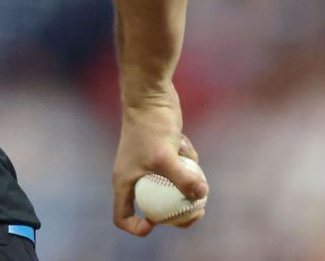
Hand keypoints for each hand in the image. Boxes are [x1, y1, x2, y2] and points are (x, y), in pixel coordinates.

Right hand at [112, 90, 207, 235]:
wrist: (150, 96)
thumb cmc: (150, 127)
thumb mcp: (166, 157)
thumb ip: (184, 179)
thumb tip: (201, 197)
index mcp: (124, 182)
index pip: (123, 216)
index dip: (137, 227)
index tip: (159, 224)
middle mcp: (134, 176)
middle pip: (154, 208)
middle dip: (178, 213)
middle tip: (197, 211)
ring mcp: (148, 165)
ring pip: (171, 187)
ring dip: (185, 179)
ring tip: (188, 161)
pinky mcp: (162, 153)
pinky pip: (178, 167)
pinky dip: (185, 160)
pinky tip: (183, 142)